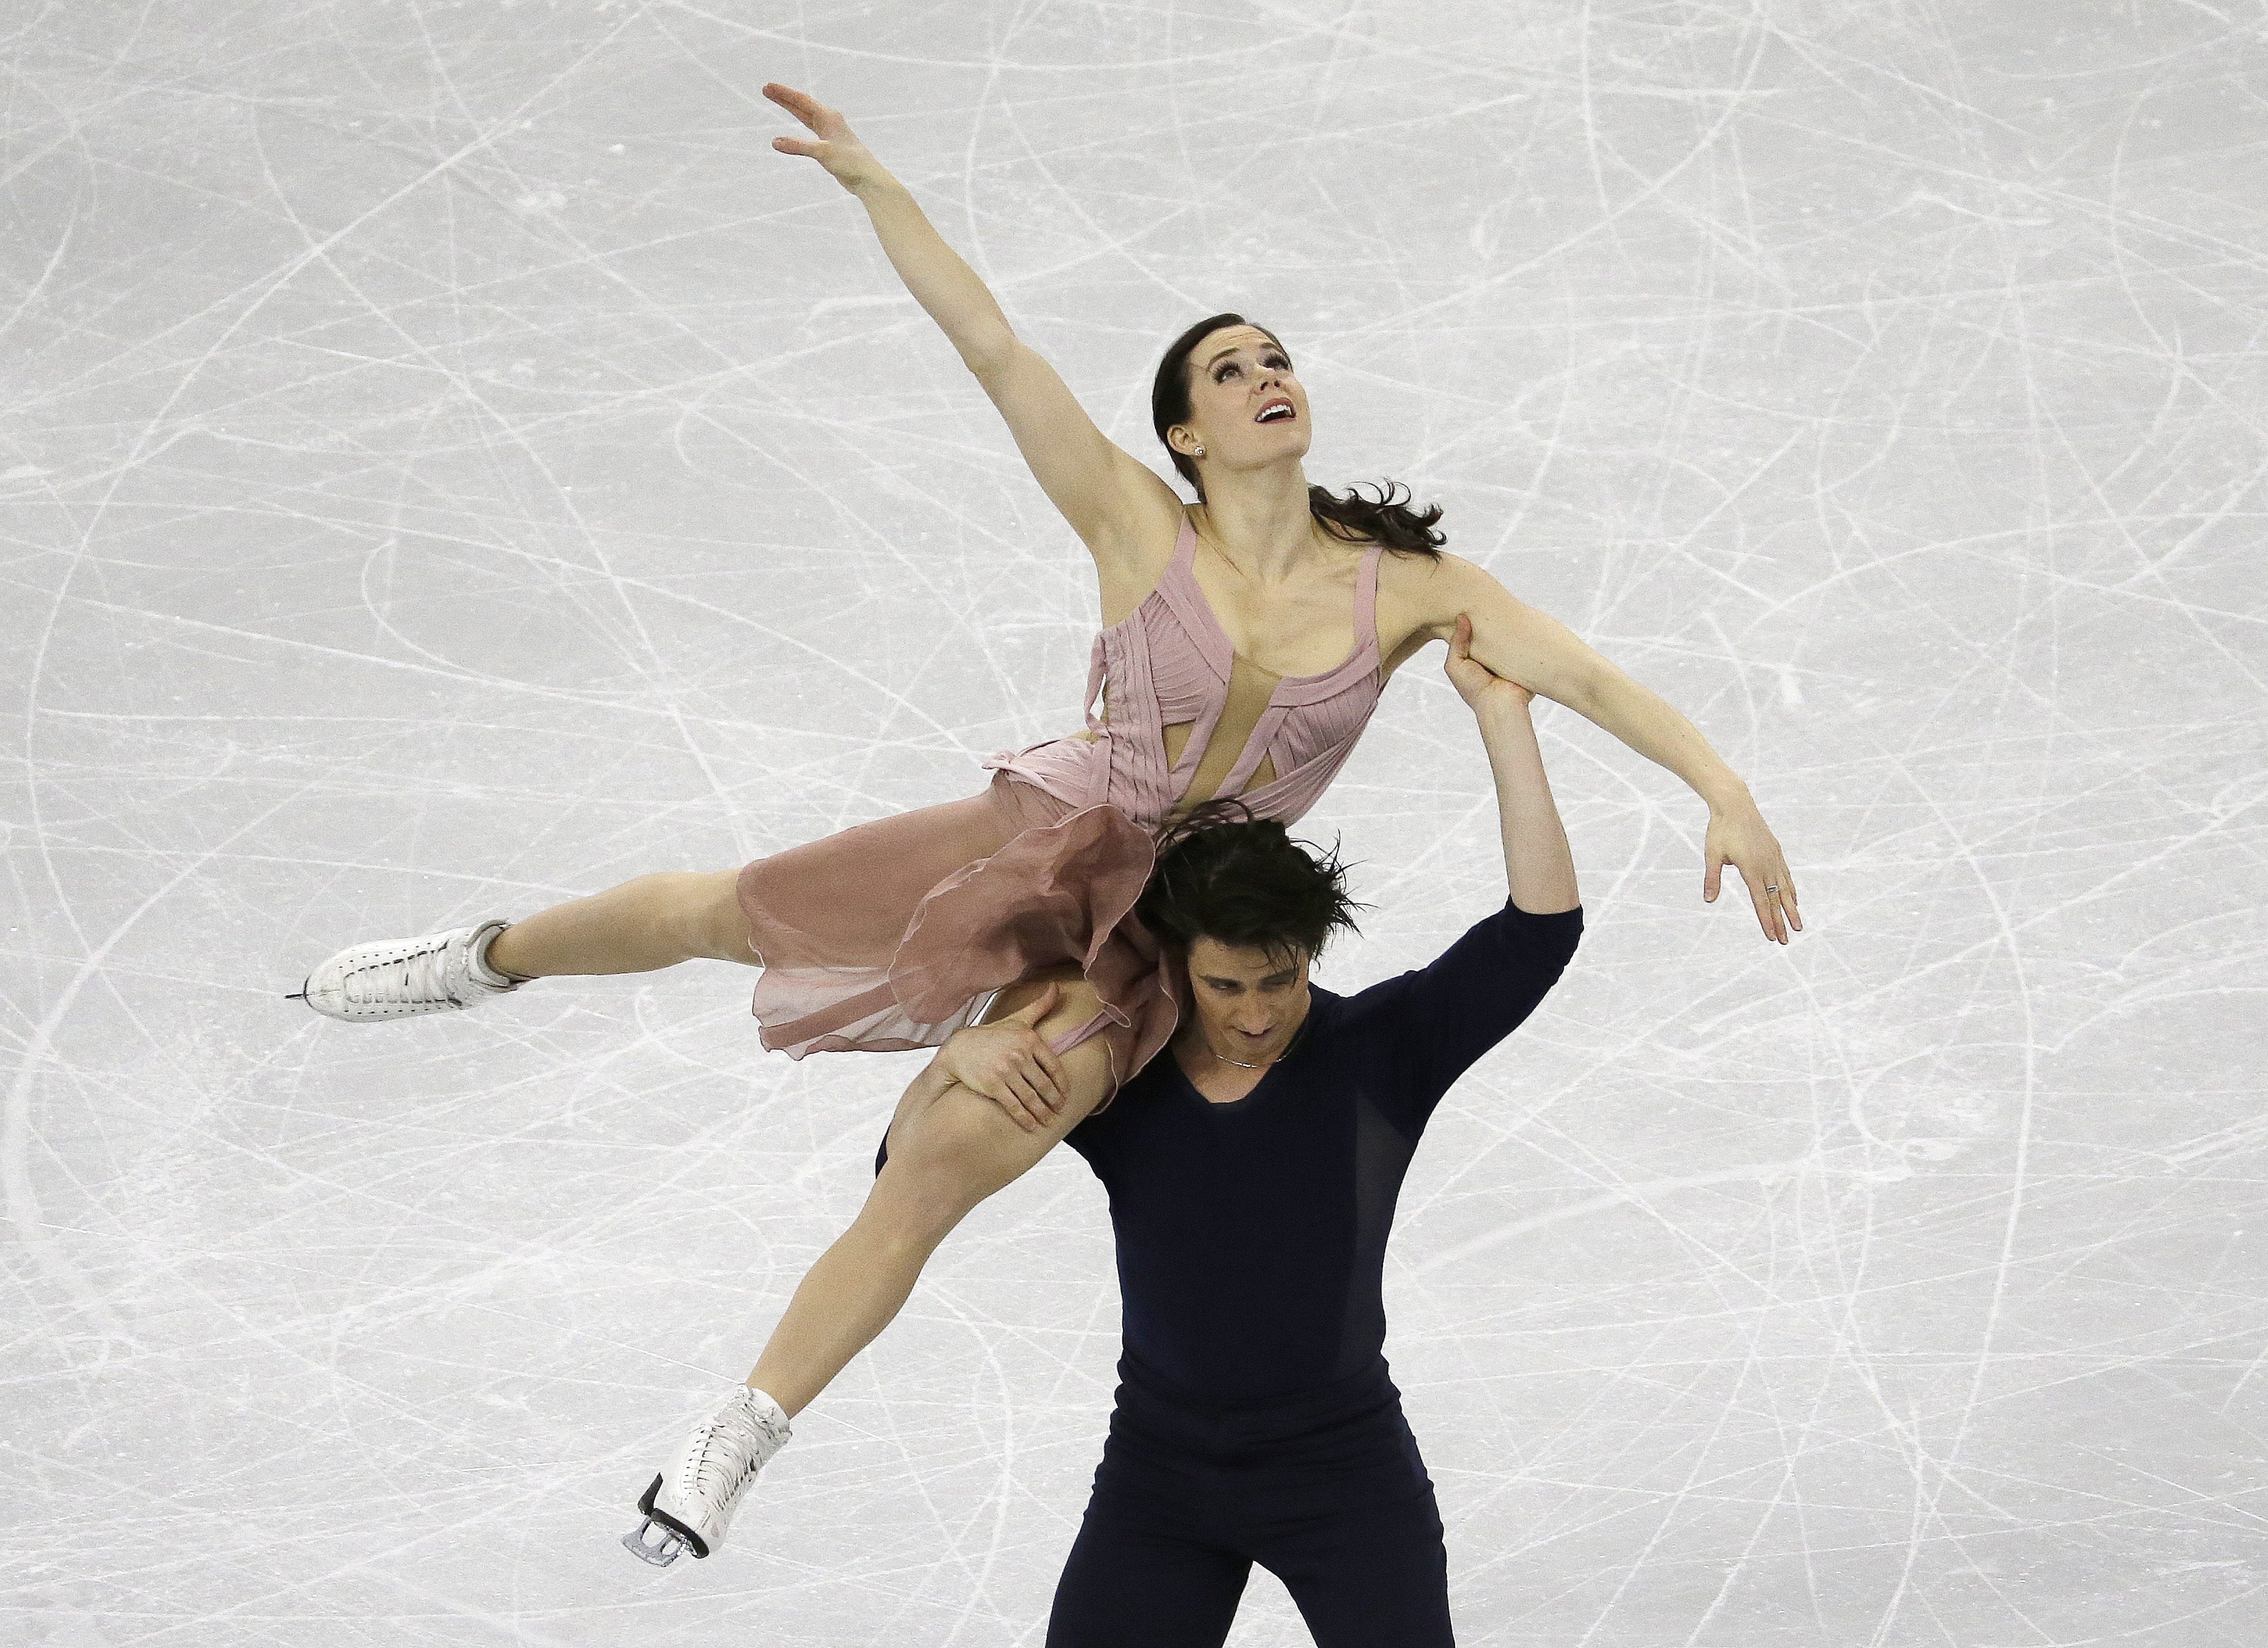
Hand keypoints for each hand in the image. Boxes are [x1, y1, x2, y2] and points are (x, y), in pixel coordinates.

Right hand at [764, 83, 886, 194]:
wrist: (867, 178)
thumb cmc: (850, 163)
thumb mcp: (822, 153)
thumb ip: (799, 146)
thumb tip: (775, 142)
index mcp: (828, 117)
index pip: (802, 101)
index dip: (784, 93)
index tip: (768, 86)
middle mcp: (829, 121)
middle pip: (802, 105)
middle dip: (784, 97)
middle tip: (766, 89)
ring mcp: (829, 132)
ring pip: (805, 116)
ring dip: (790, 108)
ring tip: (776, 99)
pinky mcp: (828, 145)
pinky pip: (809, 129)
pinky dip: (798, 126)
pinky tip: (795, 126)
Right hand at [939, 983, 1070, 1132]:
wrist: (959, 1049)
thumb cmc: (992, 1035)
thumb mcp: (1016, 1019)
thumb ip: (1039, 1006)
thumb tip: (1057, 987)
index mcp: (1029, 1039)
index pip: (1054, 1067)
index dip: (1062, 1085)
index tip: (1066, 1096)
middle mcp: (1019, 1055)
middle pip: (1044, 1085)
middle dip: (1054, 1102)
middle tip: (1059, 1112)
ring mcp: (1006, 1071)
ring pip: (1031, 1098)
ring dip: (1042, 1113)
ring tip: (1048, 1122)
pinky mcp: (993, 1086)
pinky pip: (1014, 1106)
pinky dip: (1025, 1118)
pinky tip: (1031, 1126)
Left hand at [1444, 612, 1535, 712]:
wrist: (1501, 703)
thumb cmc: (1474, 689)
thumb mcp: (1455, 665)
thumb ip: (1456, 642)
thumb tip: (1462, 616)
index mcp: (1475, 658)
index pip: (1473, 635)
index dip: (1472, 621)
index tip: (1471, 604)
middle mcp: (1491, 656)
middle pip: (1490, 632)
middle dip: (1489, 620)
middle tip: (1488, 601)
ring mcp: (1508, 656)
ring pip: (1506, 634)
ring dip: (1505, 625)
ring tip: (1502, 607)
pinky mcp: (1522, 656)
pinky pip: (1521, 640)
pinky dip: (1519, 632)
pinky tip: (1517, 619)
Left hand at [1704, 797, 1801, 943]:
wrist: (1735, 804)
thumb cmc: (1720, 830)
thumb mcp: (1712, 855)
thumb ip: (1712, 878)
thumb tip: (1708, 900)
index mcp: (1751, 869)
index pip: (1761, 901)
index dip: (1766, 920)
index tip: (1772, 937)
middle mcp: (1767, 866)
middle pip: (1775, 900)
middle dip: (1781, 922)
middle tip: (1786, 942)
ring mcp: (1774, 858)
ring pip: (1785, 889)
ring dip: (1791, 909)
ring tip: (1798, 926)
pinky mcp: (1776, 852)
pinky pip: (1786, 876)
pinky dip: (1790, 890)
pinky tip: (1794, 900)